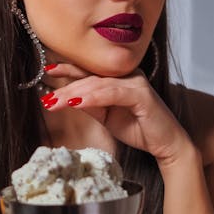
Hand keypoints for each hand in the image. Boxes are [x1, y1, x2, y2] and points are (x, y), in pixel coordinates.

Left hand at [43, 63, 192, 167]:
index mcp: (119, 78)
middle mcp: (127, 76)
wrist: (165, 145)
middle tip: (47, 99)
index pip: (90, 71)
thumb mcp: (106, 117)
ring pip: (98, 84)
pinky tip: (77, 102)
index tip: (48, 70)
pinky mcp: (142, 94)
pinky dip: (93, 97)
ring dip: (74, 93)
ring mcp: (135, 82)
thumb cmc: (139, 129)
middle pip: (90, 78)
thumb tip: (67, 98)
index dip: (68, 69)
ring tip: (55, 102)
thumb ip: (90, 105)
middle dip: (66, 88)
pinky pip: (112, 93)